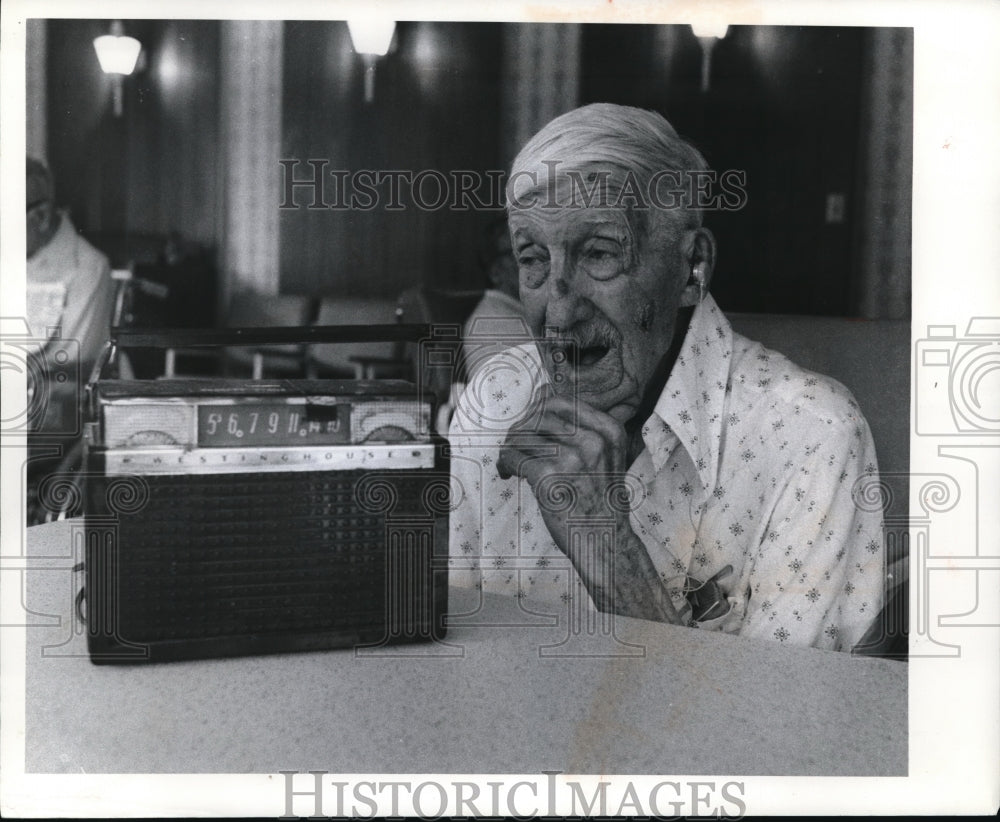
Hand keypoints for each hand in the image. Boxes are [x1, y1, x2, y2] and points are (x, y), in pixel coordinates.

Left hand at [496, 387, 682, 623]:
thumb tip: (541, 395)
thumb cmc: (598, 500)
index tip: (529, 428)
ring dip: (510, 447)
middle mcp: (593, 439)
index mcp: (608, 430)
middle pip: (538, 416)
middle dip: (520, 430)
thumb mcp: (604, 455)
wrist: (603, 540)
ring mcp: (572, 457)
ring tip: (511, 463)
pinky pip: (513, 457)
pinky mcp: (549, 475)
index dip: (536, 412)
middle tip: (515, 446)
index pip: (559, 401)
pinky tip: (509, 474)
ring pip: (522, 435)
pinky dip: (505, 464)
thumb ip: (580, 428)